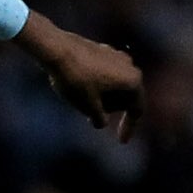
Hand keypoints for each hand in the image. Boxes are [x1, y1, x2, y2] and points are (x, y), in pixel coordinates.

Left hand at [17, 13, 142, 142]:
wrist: (56, 50)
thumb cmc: (75, 80)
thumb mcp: (87, 106)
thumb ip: (99, 118)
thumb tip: (101, 123)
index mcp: (133, 81)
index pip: (137, 110)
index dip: (129, 127)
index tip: (121, 142)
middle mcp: (130, 66)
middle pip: (125, 97)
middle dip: (110, 109)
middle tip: (88, 115)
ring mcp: (118, 56)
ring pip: (114, 86)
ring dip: (102, 98)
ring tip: (80, 99)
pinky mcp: (103, 51)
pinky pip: (105, 75)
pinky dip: (96, 86)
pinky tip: (78, 88)